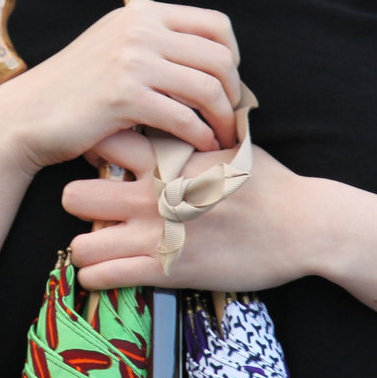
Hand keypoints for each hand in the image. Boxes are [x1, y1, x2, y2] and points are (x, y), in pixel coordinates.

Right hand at [0, 1, 242, 174]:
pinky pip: (183, 117)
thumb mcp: (113, 48)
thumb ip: (153, 43)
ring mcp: (131, 60)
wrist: (26, 115)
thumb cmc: (74, 91)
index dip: (233, 57)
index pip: (215, 24)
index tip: (228, 85)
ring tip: (223, 137)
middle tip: (232, 119)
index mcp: (141, 13)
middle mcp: (139, 29)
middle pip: (219, 57)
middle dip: (234, 93)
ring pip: (208, 87)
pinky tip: (200, 148)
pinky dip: (200, 136)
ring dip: (223, 118)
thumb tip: (208, 60)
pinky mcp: (124, 96)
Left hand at [63, 130, 321, 292]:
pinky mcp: (167, 271)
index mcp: (166, 158)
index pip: (101, 143)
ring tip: (97, 245)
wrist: (302, 225)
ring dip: (85, 247)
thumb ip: (189, 128)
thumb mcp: (225, 142)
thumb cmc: (265, 182)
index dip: (91, 150)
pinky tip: (105, 270)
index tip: (97, 160)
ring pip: (81, 244)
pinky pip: (104, 277)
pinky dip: (97, 275)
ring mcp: (158, 235)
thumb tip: (175, 101)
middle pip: (74, 195)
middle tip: (94, 209)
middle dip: (79, 203)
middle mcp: (154, 195)